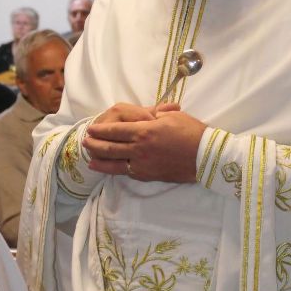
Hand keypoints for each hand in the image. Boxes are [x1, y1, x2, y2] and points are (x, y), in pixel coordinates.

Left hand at [83, 104, 205, 182]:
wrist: (206, 156)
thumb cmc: (191, 132)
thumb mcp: (172, 116)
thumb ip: (154, 115)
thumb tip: (145, 115)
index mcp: (144, 131)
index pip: (115, 130)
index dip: (100, 130)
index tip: (91, 129)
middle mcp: (139, 149)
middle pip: (110, 147)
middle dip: (94, 144)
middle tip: (85, 142)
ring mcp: (143, 165)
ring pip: (114, 163)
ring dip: (99, 160)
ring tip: (89, 158)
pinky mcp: (148, 176)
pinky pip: (127, 172)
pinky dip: (114, 170)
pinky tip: (108, 169)